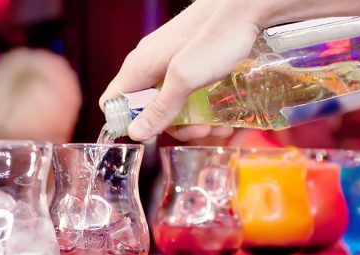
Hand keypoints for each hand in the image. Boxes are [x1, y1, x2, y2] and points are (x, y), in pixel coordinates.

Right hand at [99, 0, 276, 140]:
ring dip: (192, 122)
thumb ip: (160, 107)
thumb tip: (136, 134)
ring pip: (170, 105)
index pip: (112, 102)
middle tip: (199, 132)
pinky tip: (220, 117)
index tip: (153, 136)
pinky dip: (201, 109)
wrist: (246, 7)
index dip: (127, 124)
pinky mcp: (189, 65)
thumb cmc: (215, 36)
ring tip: (216, 127)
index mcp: (139, 67)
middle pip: (146, 110)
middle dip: (172, 127)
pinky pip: (186, 95)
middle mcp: (150, 66)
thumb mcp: (185, 78)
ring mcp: (169, 65)